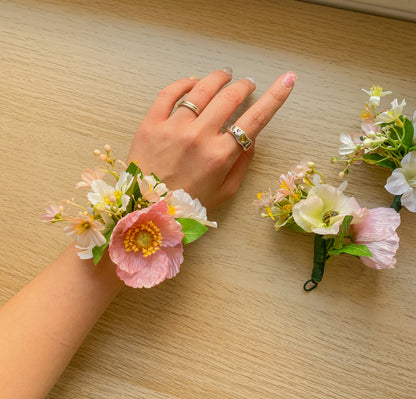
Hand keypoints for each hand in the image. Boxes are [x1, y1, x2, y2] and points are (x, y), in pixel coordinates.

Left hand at [128, 68, 295, 208]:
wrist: (146, 209)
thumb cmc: (187, 204)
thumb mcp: (224, 192)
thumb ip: (241, 165)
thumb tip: (251, 140)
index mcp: (220, 156)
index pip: (255, 119)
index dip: (275, 97)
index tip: (288, 80)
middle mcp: (199, 137)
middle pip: (229, 98)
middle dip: (243, 86)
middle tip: (247, 84)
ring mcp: (173, 128)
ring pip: (201, 90)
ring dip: (218, 78)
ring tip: (225, 75)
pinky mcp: (151, 124)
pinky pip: (169, 93)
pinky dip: (184, 83)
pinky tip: (193, 82)